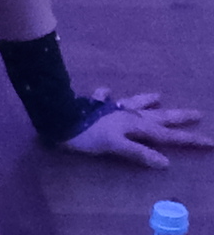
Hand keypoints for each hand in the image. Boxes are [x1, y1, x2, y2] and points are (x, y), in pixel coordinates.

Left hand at [61, 90, 206, 164]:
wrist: (55, 114)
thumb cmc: (85, 133)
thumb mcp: (115, 146)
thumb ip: (139, 152)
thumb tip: (166, 162)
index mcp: (136, 125)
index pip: (168, 136)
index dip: (189, 140)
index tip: (210, 142)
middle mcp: (127, 113)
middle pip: (158, 116)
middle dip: (178, 117)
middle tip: (198, 113)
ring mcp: (110, 107)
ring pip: (135, 103)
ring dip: (147, 100)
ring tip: (158, 95)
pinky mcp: (93, 104)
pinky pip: (103, 98)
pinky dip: (107, 95)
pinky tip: (107, 91)